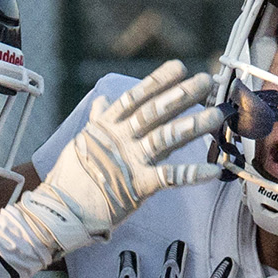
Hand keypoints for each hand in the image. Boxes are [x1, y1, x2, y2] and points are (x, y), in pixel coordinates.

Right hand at [18, 63, 224, 256]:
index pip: (136, 97)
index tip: (179, 66)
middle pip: (155, 112)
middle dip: (181, 95)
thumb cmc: (72, 178)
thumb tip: (102, 101)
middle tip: (206, 81)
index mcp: (108, 127)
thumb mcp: (83, 141)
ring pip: (166, 138)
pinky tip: (213, 170)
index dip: (158, 81)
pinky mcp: (138, 187)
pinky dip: (192, 175)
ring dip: (193, 126)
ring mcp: (130, 162)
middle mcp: (121, 139)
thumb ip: (98, 120)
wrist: (61, 211)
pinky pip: (169, 178)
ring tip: (216, 116)